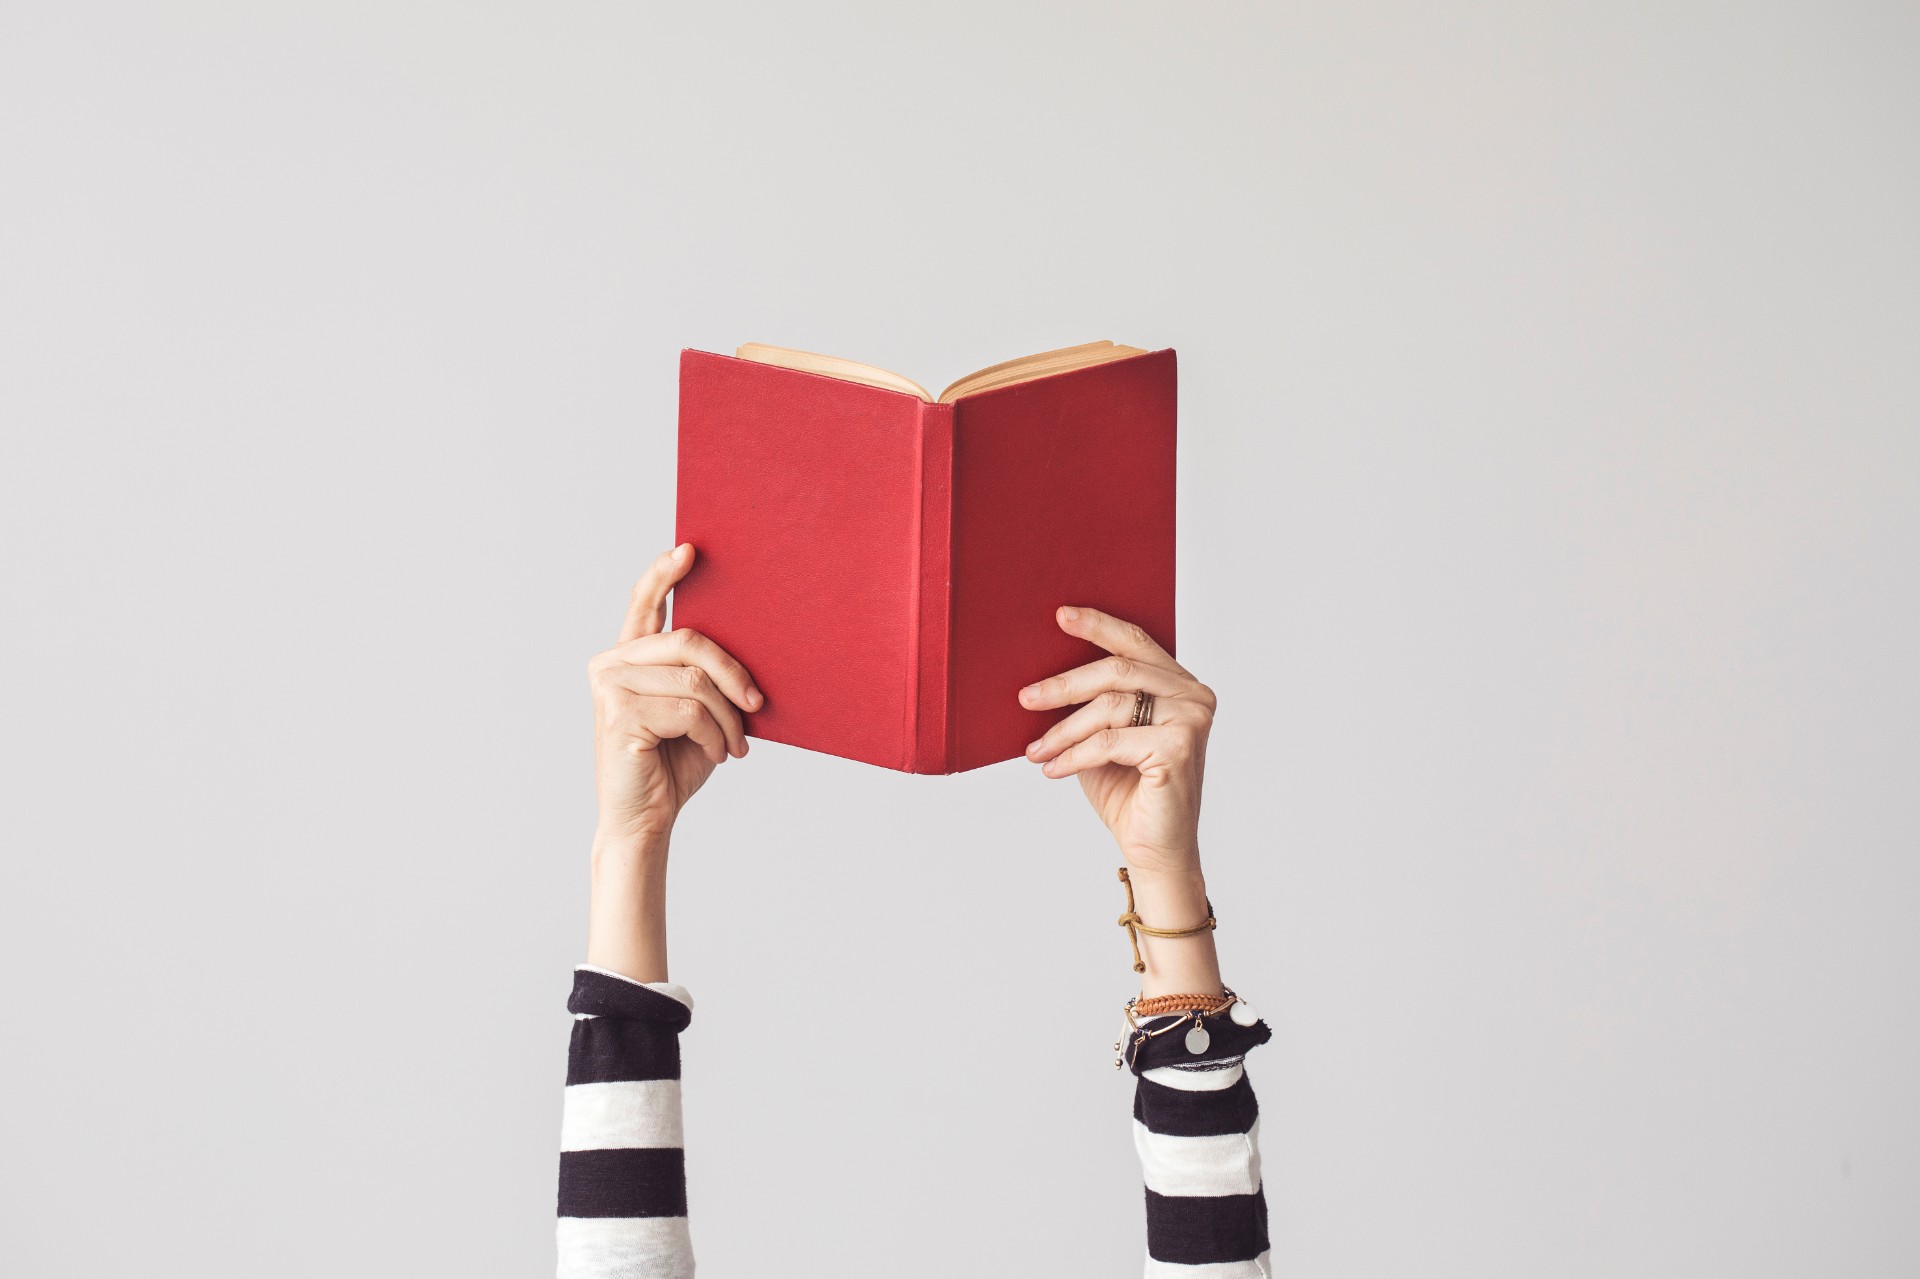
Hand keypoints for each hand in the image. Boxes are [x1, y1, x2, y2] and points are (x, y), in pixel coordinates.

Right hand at [589, 543, 761, 844]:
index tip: (690, 548)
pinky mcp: (619, 714)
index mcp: (628, 657)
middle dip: (734, 673)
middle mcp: (611, 664)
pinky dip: (713, 736)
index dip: (665, 573)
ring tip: (734, 744)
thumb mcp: (695, 712)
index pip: (644, 603)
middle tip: (758, 704)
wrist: (645, 820)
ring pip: (696, 681)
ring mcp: (610, 687)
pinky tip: (715, 755)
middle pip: (690, 641)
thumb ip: (704, 676)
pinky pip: (690, 710)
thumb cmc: (673, 764)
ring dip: (727, 717)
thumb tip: (750, 647)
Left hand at [1020, 607, 1215, 876]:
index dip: (1098, 626)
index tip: (1060, 615)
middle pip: (1118, 670)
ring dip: (1063, 729)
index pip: (1136, 642)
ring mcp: (1191, 720)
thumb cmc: (1127, 792)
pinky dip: (1074, 755)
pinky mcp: (1179, 747)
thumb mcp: (1102, 737)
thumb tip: (1042, 678)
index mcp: (1179, 685)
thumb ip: (1091, 704)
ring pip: (1111, 706)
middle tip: (1025, 697)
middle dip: (1064, 684)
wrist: (1154, 849)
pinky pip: (1110, 740)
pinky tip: (1052, 769)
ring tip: (1036, 750)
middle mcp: (1193, 696)